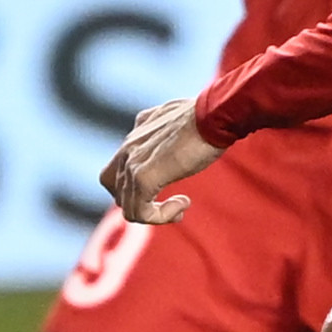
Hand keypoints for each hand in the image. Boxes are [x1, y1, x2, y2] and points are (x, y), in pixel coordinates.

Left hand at [101, 96, 220, 224]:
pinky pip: (139, 212)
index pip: (117, 171)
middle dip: (143, 203)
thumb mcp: (178, 122)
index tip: (166, 186)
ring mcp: (132, 164)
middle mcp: (127, 148)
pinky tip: (183, 203)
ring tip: (182, 204)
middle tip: (173, 203)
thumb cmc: (206, 117)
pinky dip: (161, 216)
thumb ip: (164, 132)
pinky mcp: (143, 178)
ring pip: (128, 206)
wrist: (214, 115)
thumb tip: (169, 136)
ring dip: (156, 213)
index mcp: (135, 135)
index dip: (136, 187)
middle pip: (117, 191)